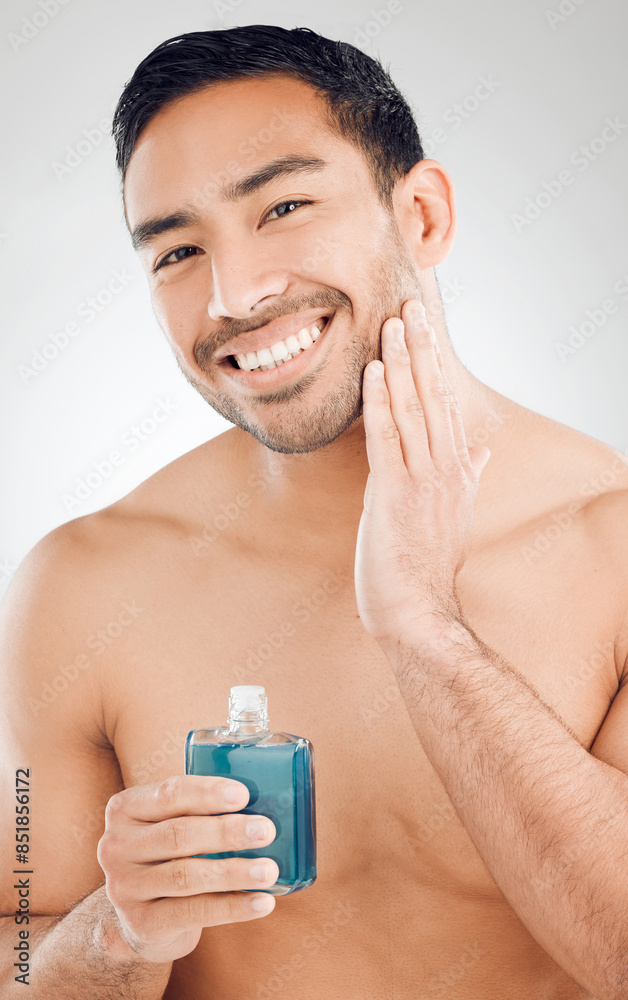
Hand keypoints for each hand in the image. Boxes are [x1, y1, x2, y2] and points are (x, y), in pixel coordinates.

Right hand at [97, 775, 277, 962]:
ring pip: (186, 876)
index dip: (207, 793)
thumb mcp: (171, 824)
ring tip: (269, 870)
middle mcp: (117, 846)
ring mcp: (124, 887)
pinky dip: (233, 907)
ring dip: (234, 872)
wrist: (140, 917)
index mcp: (125, 809)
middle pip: (179, 834)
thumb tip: (264, 800)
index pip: (169, 794)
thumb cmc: (169, 855)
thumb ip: (201, 810)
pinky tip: (262, 902)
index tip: (243, 795)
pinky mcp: (142, 923)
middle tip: (266, 830)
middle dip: (226, 832)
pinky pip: (193, 912)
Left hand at [354, 299, 490, 649]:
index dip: (434, 363)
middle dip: (422, 348)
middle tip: (413, 305)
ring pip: (413, 410)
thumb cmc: (427, 566)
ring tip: (393, 322)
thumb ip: (470, 477)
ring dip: (402, 363)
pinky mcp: (393, 494)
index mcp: (457, 470)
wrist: (418, 611)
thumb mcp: (455, 514)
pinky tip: (375, 371)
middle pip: (433, 396)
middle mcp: (444, 469)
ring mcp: (421, 480)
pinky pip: (386, 439)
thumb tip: (485, 451)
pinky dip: (380, 403)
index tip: (425, 328)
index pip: (446, 404)